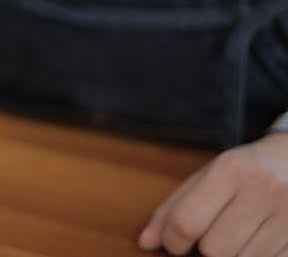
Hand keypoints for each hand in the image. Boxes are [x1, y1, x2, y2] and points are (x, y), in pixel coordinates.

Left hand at [139, 133, 287, 255]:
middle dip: (204, 248)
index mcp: (231, 170)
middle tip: (210, 234)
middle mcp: (263, 191)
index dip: (172, 241)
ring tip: (236, 233)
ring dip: (231, 255)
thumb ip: (173, 208)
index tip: (173, 243)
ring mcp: (287, 216)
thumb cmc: (244, 170)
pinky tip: (255, 240)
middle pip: (214, 250)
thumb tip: (145, 242)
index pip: (186, 223)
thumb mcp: (206, 176)